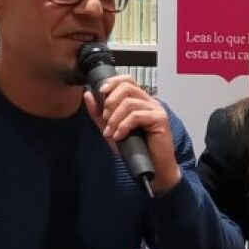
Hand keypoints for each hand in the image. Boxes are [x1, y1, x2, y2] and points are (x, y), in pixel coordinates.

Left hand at [84, 75, 180, 193]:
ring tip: (111, 133)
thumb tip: (88, 94)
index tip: (101, 92)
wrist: (153, 168)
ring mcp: (156, 109)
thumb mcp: (111, 129)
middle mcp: (149, 101)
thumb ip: (99, 113)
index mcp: (140, 100)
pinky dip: (124, 126)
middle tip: (106, 120)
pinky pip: (137, 115)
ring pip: (130, 103)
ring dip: (115, 119)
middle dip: (110, 102)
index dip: (112, 82)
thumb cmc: (135, 149)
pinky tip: (120, 136)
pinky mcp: (160, 119)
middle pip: (127, 87)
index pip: (127, 80)